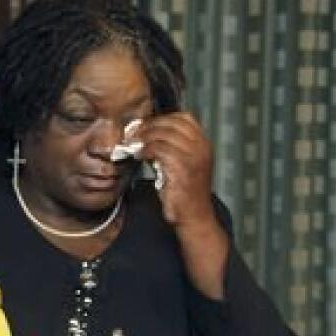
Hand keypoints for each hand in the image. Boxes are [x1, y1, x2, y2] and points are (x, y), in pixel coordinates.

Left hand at [129, 112, 229, 298]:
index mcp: (203, 143)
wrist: (193, 217)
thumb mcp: (181, 164)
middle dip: (148, 127)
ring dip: (144, 138)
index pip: (183, 118)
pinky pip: (159, 150)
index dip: (161, 119)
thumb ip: (171, 147)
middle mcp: (202, 147)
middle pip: (172, 123)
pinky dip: (145, 150)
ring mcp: (194, 157)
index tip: (143, 127)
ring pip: (164, 134)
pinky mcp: (182, 169)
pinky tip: (138, 156)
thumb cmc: (183, 192)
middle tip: (132, 135)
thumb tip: (146, 133)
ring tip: (133, 146)